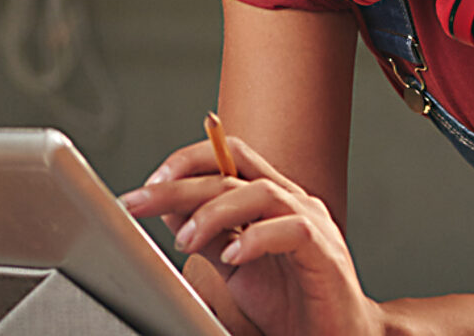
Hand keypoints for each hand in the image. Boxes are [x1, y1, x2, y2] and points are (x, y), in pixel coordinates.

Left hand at [120, 137, 386, 335]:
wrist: (333, 335)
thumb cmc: (290, 300)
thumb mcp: (233, 264)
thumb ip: (207, 234)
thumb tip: (167, 209)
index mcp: (270, 197)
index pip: (228, 155)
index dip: (186, 161)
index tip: (149, 182)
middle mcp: (292, 200)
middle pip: (232, 172)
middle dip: (179, 185)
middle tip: (140, 201)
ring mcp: (312, 222)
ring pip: (259, 192)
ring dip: (213, 212)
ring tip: (185, 239)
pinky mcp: (325, 252)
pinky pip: (292, 230)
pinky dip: (256, 238)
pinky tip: (232, 256)